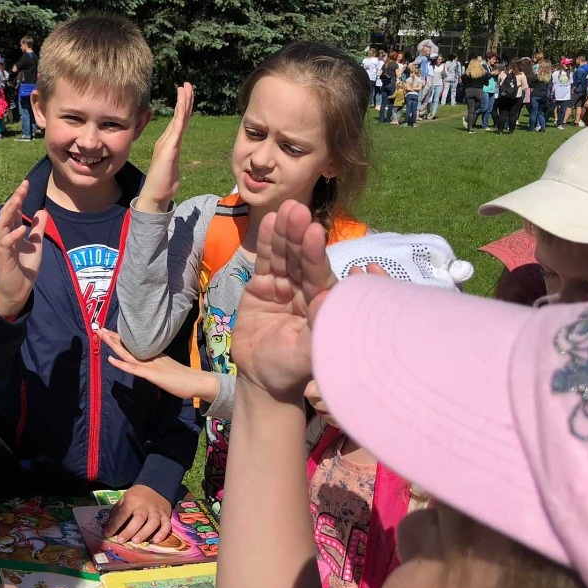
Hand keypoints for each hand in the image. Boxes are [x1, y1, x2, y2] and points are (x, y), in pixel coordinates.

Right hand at [0, 180, 47, 318]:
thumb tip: (42, 211)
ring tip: (17, 200)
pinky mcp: (3, 258)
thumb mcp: (36, 245)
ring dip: (8, 213)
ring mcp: (3, 247)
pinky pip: (5, 244)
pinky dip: (12, 236)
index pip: (14, 211)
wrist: (18, 289)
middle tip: (22, 187)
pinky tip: (21, 229)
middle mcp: (6, 236)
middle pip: (6, 214)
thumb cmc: (24, 267)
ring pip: (1, 226)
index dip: (19, 197)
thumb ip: (38, 229)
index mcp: (13, 232)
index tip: (25, 184)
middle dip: (13, 200)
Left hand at [96, 329, 218, 402]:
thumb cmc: (184, 378)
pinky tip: (110, 358)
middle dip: (111, 336)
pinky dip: (121, 364)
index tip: (108, 330)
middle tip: (97, 327)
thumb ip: (157, 365)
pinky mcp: (151, 374)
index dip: (120, 337)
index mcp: (153, 354)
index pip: (133, 344)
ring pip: (127, 353)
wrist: (197, 381)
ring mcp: (150, 364)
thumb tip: (151, 364)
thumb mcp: (166, 368)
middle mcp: (149, 356)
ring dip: (112, 344)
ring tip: (100, 334)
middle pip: (127, 344)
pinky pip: (133, 369)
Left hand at [102, 484, 171, 544]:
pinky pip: (167, 525)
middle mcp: (145, 506)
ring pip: (153, 522)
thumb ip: (118, 510)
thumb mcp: (125, 497)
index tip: (107, 534)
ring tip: (136, 542)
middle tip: (121, 540)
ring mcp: (157, 511)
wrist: (156, 485)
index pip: (123, 514)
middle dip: (129, 530)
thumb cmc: (137, 495)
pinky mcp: (166, 515)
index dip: (114, 525)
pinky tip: (155, 541)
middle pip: (139, 518)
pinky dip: (162, 533)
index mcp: (133, 500)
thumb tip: (108, 525)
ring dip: (145, 533)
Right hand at [136, 83, 193, 212]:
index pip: (178, 122)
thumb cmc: (162, 186)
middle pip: (178, 116)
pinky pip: (177, 127)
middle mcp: (167, 140)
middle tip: (187, 84)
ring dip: (183, 102)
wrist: (154, 196)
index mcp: (169, 144)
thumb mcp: (172, 170)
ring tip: (185, 87)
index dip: (183, 108)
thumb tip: (174, 163)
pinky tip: (183, 103)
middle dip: (184, 99)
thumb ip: (173, 163)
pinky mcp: (169, 148)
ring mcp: (167, 143)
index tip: (186, 95)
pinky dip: (180, 114)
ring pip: (178, 118)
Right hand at [231, 200, 335, 401]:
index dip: (315, 253)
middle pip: (301, 258)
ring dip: (285, 232)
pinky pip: (266, 262)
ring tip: (287, 208)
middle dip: (299, 235)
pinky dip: (266, 242)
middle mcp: (305, 290)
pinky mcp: (262, 287)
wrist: (262, 379)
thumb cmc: (290, 370)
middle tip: (298, 209)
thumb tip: (325, 298)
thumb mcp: (307, 356)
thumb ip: (318, 329)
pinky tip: (270, 221)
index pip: (318, 275)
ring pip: (284, 255)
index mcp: (321, 304)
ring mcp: (283, 286)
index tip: (315, 231)